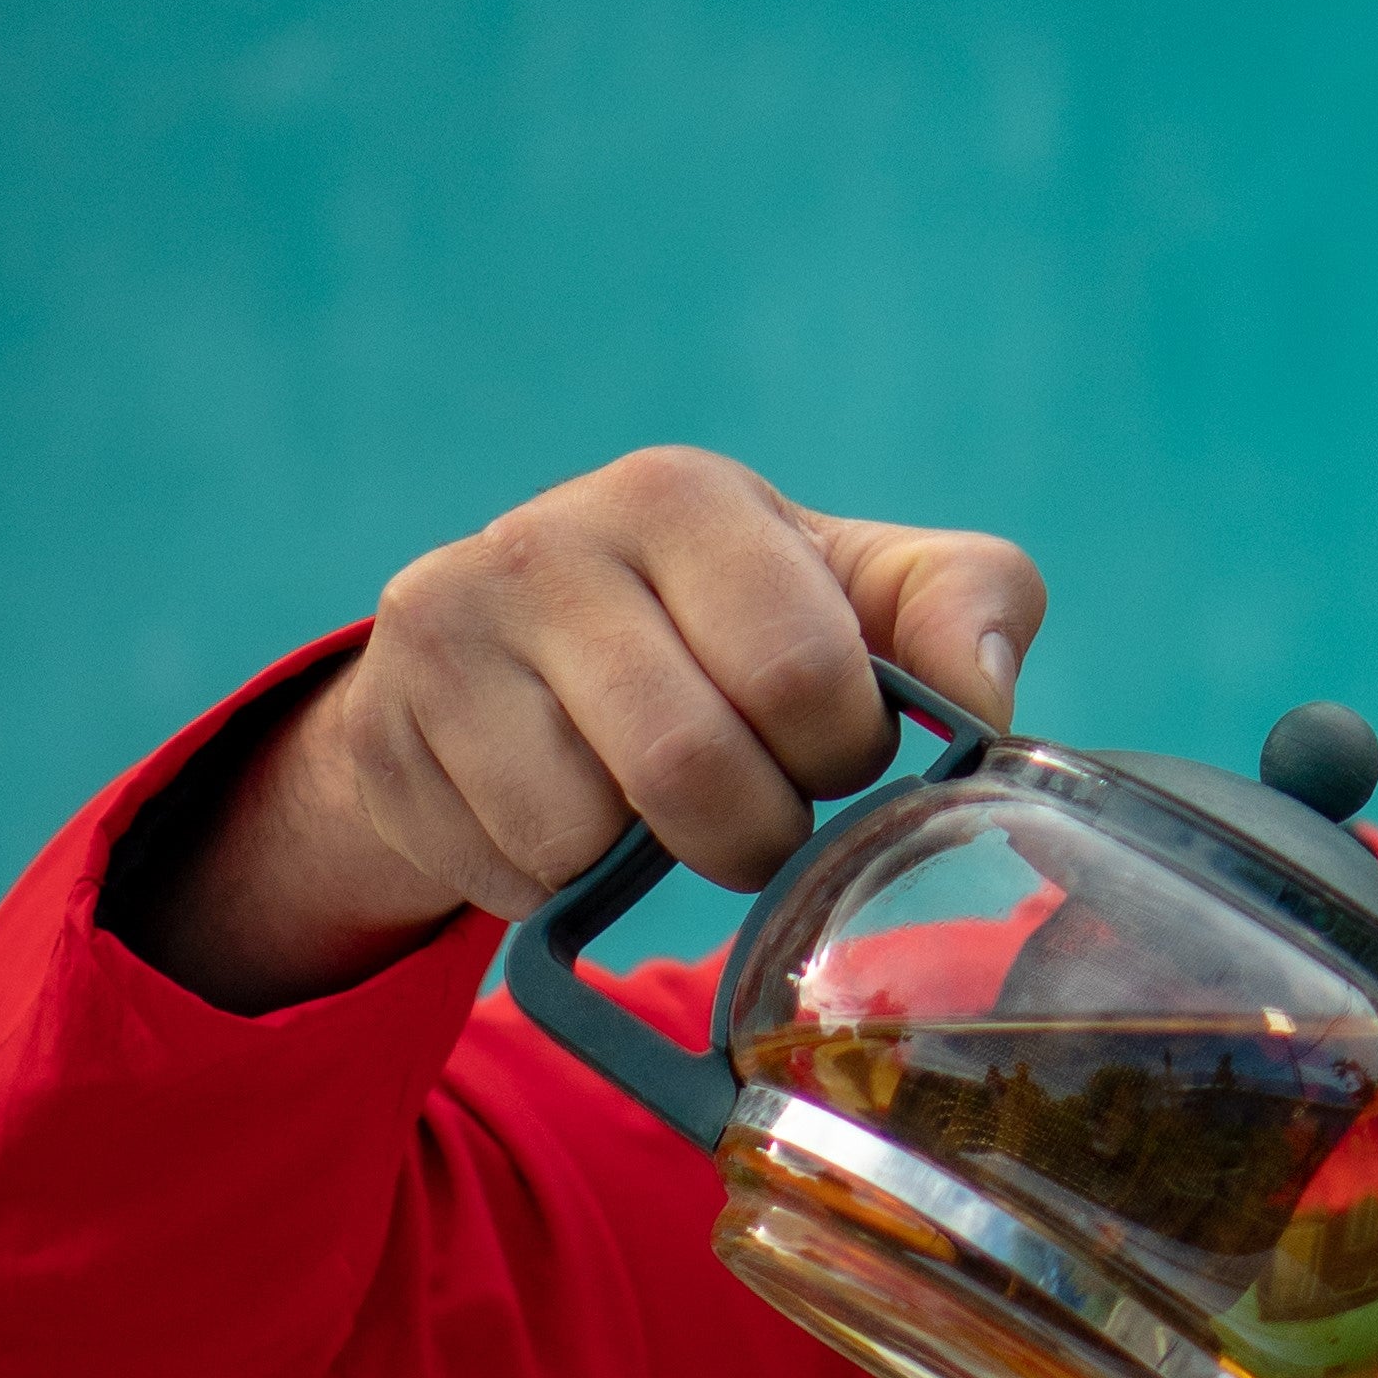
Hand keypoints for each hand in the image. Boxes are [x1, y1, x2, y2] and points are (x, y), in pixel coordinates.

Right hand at [136, 446, 1047, 1011]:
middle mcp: (553, 538)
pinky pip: (513, 867)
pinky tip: (557, 811)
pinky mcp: (390, 725)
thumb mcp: (852, 595)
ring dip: (649, 861)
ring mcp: (453, 627)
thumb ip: (960, 608)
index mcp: (687, 498)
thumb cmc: (724, 630)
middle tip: (751, 809)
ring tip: (646, 803)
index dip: (839, 753)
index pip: (804, 675)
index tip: (827, 747)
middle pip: (695, 770)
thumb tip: (987, 701)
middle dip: (752, 831)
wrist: (509, 660)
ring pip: (591, 833)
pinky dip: (558, 879)